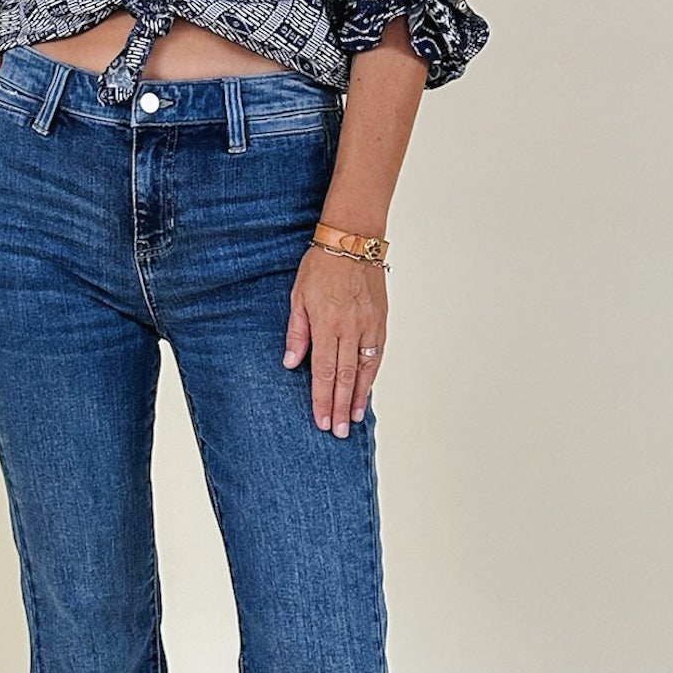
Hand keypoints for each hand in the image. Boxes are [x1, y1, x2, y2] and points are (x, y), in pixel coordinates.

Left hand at [283, 243, 387, 436]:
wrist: (353, 241)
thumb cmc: (321, 265)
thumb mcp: (298, 296)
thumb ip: (297, 332)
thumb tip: (291, 363)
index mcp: (326, 324)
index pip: (324, 372)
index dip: (323, 399)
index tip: (321, 420)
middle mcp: (350, 328)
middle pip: (345, 377)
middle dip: (341, 407)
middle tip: (338, 432)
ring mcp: (368, 325)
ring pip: (365, 369)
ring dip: (359, 396)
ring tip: (354, 418)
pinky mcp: (380, 320)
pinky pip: (377, 354)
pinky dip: (372, 375)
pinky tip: (367, 389)